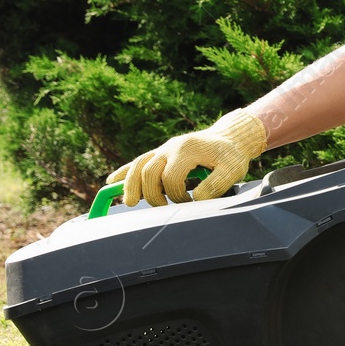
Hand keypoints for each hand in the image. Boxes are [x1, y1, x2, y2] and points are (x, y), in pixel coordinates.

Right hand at [105, 108, 266, 206]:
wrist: (230, 137)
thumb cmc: (231, 154)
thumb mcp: (232, 169)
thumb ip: (216, 184)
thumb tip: (195, 198)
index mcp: (187, 150)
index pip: (170, 176)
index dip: (176, 194)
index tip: (189, 202)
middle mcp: (171, 147)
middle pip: (148, 171)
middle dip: (152, 193)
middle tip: (163, 207)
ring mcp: (164, 149)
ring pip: (138, 165)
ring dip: (130, 185)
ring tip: (128, 202)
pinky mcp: (162, 153)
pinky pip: (139, 161)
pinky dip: (125, 172)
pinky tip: (112, 182)